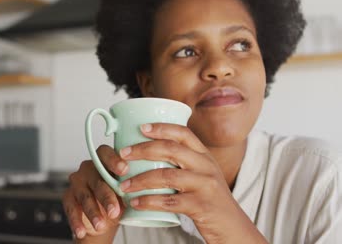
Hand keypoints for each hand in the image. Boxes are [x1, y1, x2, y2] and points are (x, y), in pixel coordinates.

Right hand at [63, 145, 127, 240]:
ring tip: (100, 224)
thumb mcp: (125, 192)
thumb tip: (138, 190)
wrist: (104, 218)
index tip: (124, 170)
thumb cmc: (117, 198)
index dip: (114, 160)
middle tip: (114, 210)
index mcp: (104, 161)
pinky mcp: (68, 196)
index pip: (105, 153)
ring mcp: (77, 182)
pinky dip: (76, 221)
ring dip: (92, 212)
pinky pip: (71, 208)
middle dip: (106, 196)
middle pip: (97, 179)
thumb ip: (127, 187)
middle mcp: (89, 169)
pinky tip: (82, 230)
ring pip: (85, 196)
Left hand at [118, 123, 266, 243]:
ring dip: (140, 179)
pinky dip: (148, 201)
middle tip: (123, 155)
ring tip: (123, 185)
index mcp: (205, 156)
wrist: (234, 229)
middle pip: (170, 149)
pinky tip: (136, 203)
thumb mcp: (204, 176)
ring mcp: (205, 185)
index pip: (183, 133)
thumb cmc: (211, 201)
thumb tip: (150, 154)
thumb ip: (184, 164)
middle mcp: (206, 166)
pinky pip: (169, 201)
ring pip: (166, 175)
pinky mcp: (201, 206)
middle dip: (142, 150)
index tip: (142, 128)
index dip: (161, 128)